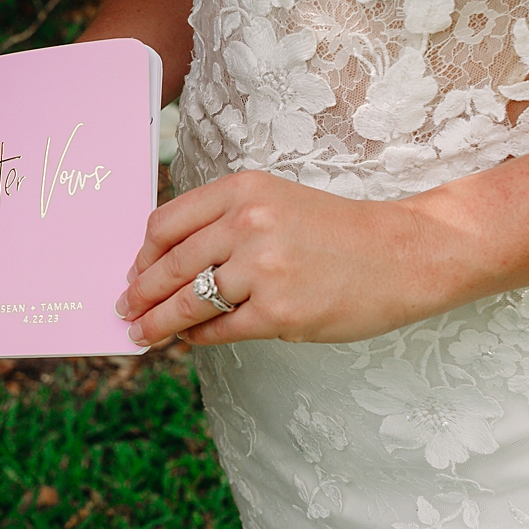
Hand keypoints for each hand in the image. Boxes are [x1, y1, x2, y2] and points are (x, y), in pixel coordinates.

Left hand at [113, 171, 450, 348]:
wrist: (404, 254)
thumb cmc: (338, 232)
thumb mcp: (277, 201)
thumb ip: (225, 222)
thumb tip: (167, 262)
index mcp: (243, 189)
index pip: (166, 223)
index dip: (141, 254)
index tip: (132, 273)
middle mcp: (248, 224)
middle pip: (169, 265)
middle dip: (140, 293)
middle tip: (124, 310)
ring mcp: (263, 269)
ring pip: (187, 302)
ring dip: (157, 322)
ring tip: (142, 334)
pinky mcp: (279, 312)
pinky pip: (220, 329)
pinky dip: (199, 337)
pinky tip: (191, 338)